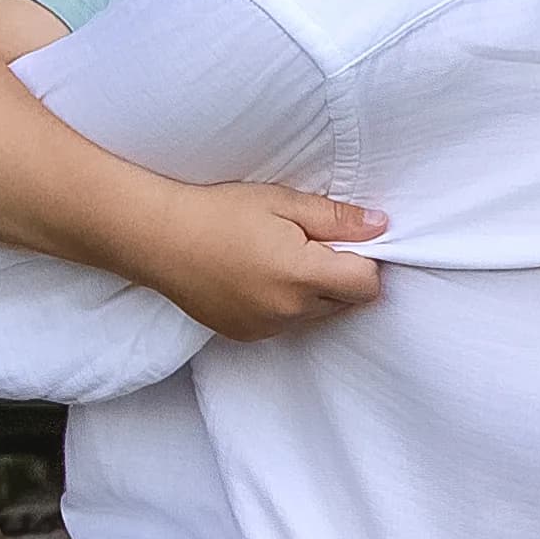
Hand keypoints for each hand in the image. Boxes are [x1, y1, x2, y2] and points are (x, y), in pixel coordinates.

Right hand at [151, 184, 387, 340]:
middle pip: (346, 302)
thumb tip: (380, 227)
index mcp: (302, 276)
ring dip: (313, 293)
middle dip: (340, 275)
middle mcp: (289, 311)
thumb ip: (336, 219)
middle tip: (307, 244)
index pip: (367, 284)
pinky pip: (288, 325)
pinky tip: (259, 278)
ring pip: (317, 316)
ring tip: (278, 260)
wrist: (158, 238)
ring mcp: (268, 328)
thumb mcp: (282, 202)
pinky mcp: (248, 336)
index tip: (342, 240)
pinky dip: (286, 306)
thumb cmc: (219, 213)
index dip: (363, 260)